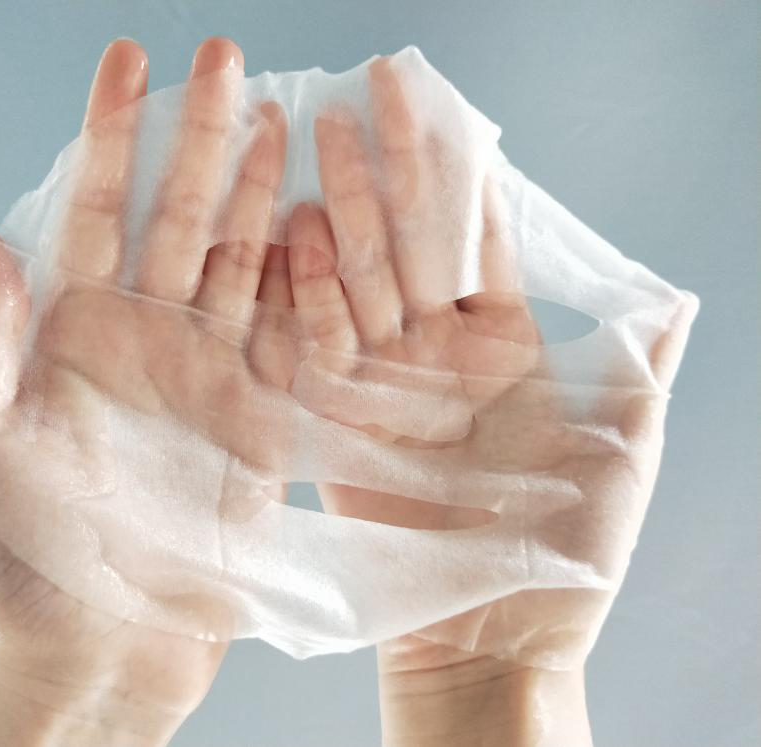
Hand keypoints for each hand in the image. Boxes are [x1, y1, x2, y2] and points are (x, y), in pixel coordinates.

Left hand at [0, 36, 287, 745]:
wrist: (97, 650)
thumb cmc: (17, 559)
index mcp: (72, 338)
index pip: (94, 213)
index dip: (111, 137)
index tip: (128, 62)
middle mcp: (144, 344)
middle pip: (179, 219)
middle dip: (201, 138)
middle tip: (227, 60)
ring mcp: (206, 377)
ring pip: (241, 263)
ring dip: (260, 192)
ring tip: (282, 119)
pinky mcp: (258, 420)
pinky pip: (289, 336)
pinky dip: (306, 280)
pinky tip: (320, 221)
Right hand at [252, 56, 689, 744]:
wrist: (496, 633)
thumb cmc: (571, 545)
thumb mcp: (624, 442)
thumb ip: (638, 362)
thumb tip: (673, 294)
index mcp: (503, 346)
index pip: (474, 240)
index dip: (454, 174)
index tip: (429, 107)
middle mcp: (438, 356)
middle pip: (405, 249)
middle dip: (382, 178)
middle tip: (358, 106)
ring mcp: (385, 387)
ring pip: (355, 288)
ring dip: (336, 222)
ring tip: (314, 153)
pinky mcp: (338, 425)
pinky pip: (314, 353)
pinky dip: (299, 300)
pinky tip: (282, 242)